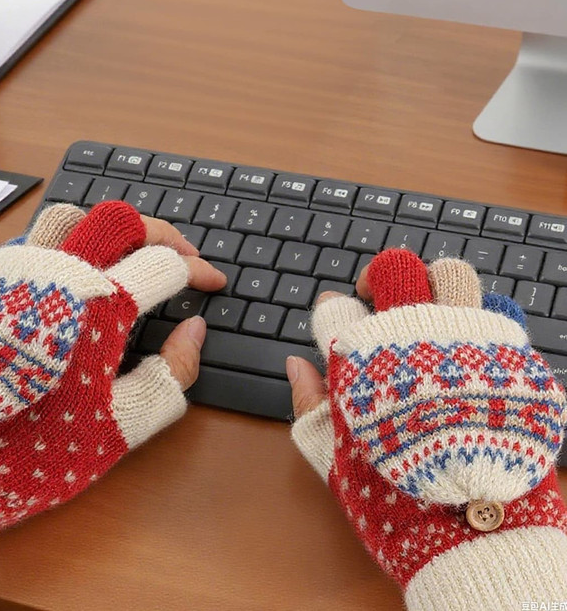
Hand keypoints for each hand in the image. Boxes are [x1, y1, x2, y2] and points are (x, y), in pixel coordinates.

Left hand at [0, 201, 224, 609]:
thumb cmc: (33, 452)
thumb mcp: (120, 426)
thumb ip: (172, 375)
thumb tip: (194, 332)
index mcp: (96, 308)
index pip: (166, 264)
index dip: (199, 270)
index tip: (210, 283)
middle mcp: (52, 274)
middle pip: (121, 219)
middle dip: (161, 232)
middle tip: (179, 256)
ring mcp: (8, 271)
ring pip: (69, 218)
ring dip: (108, 231)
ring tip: (125, 257)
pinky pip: (27, 244)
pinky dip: (63, 252)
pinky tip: (68, 284)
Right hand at [288, 249, 566, 609]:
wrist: (471, 533)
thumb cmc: (392, 497)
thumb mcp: (332, 456)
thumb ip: (307, 403)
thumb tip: (295, 365)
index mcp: (362, 360)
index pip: (336, 308)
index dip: (331, 314)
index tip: (335, 324)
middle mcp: (413, 339)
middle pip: (395, 271)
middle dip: (380, 277)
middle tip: (378, 297)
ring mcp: (465, 343)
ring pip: (450, 276)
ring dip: (433, 287)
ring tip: (429, 312)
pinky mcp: (509, 358)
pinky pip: (501, 310)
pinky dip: (481, 316)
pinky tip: (470, 340)